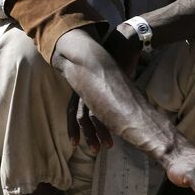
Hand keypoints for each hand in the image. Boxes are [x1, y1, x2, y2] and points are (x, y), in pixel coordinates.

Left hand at [66, 25, 142, 153]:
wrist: (122, 44)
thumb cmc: (116, 60)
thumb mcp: (105, 77)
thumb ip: (102, 91)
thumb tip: (107, 103)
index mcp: (82, 87)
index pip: (73, 112)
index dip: (73, 128)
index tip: (75, 143)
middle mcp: (84, 90)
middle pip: (79, 117)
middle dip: (84, 135)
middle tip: (92, 150)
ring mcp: (95, 90)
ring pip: (89, 118)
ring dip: (94, 135)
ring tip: (100, 149)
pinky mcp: (106, 90)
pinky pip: (101, 113)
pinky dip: (104, 128)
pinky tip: (110, 139)